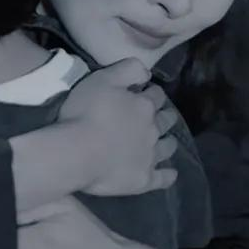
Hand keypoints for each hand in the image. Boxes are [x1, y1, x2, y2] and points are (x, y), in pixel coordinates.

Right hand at [59, 58, 179, 195]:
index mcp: (144, 106)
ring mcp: (150, 156)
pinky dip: (168, 175)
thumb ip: (128, 69)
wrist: (77, 152)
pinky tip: (171, 174)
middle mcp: (153, 129)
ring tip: (167, 142)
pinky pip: (162, 178)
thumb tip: (147, 73)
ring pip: (167, 147)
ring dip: (168, 142)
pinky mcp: (144, 179)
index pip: (156, 95)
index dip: (152, 92)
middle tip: (161, 116)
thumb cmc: (85, 113)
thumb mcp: (102, 78)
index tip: (146, 92)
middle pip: (166, 120)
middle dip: (165, 116)